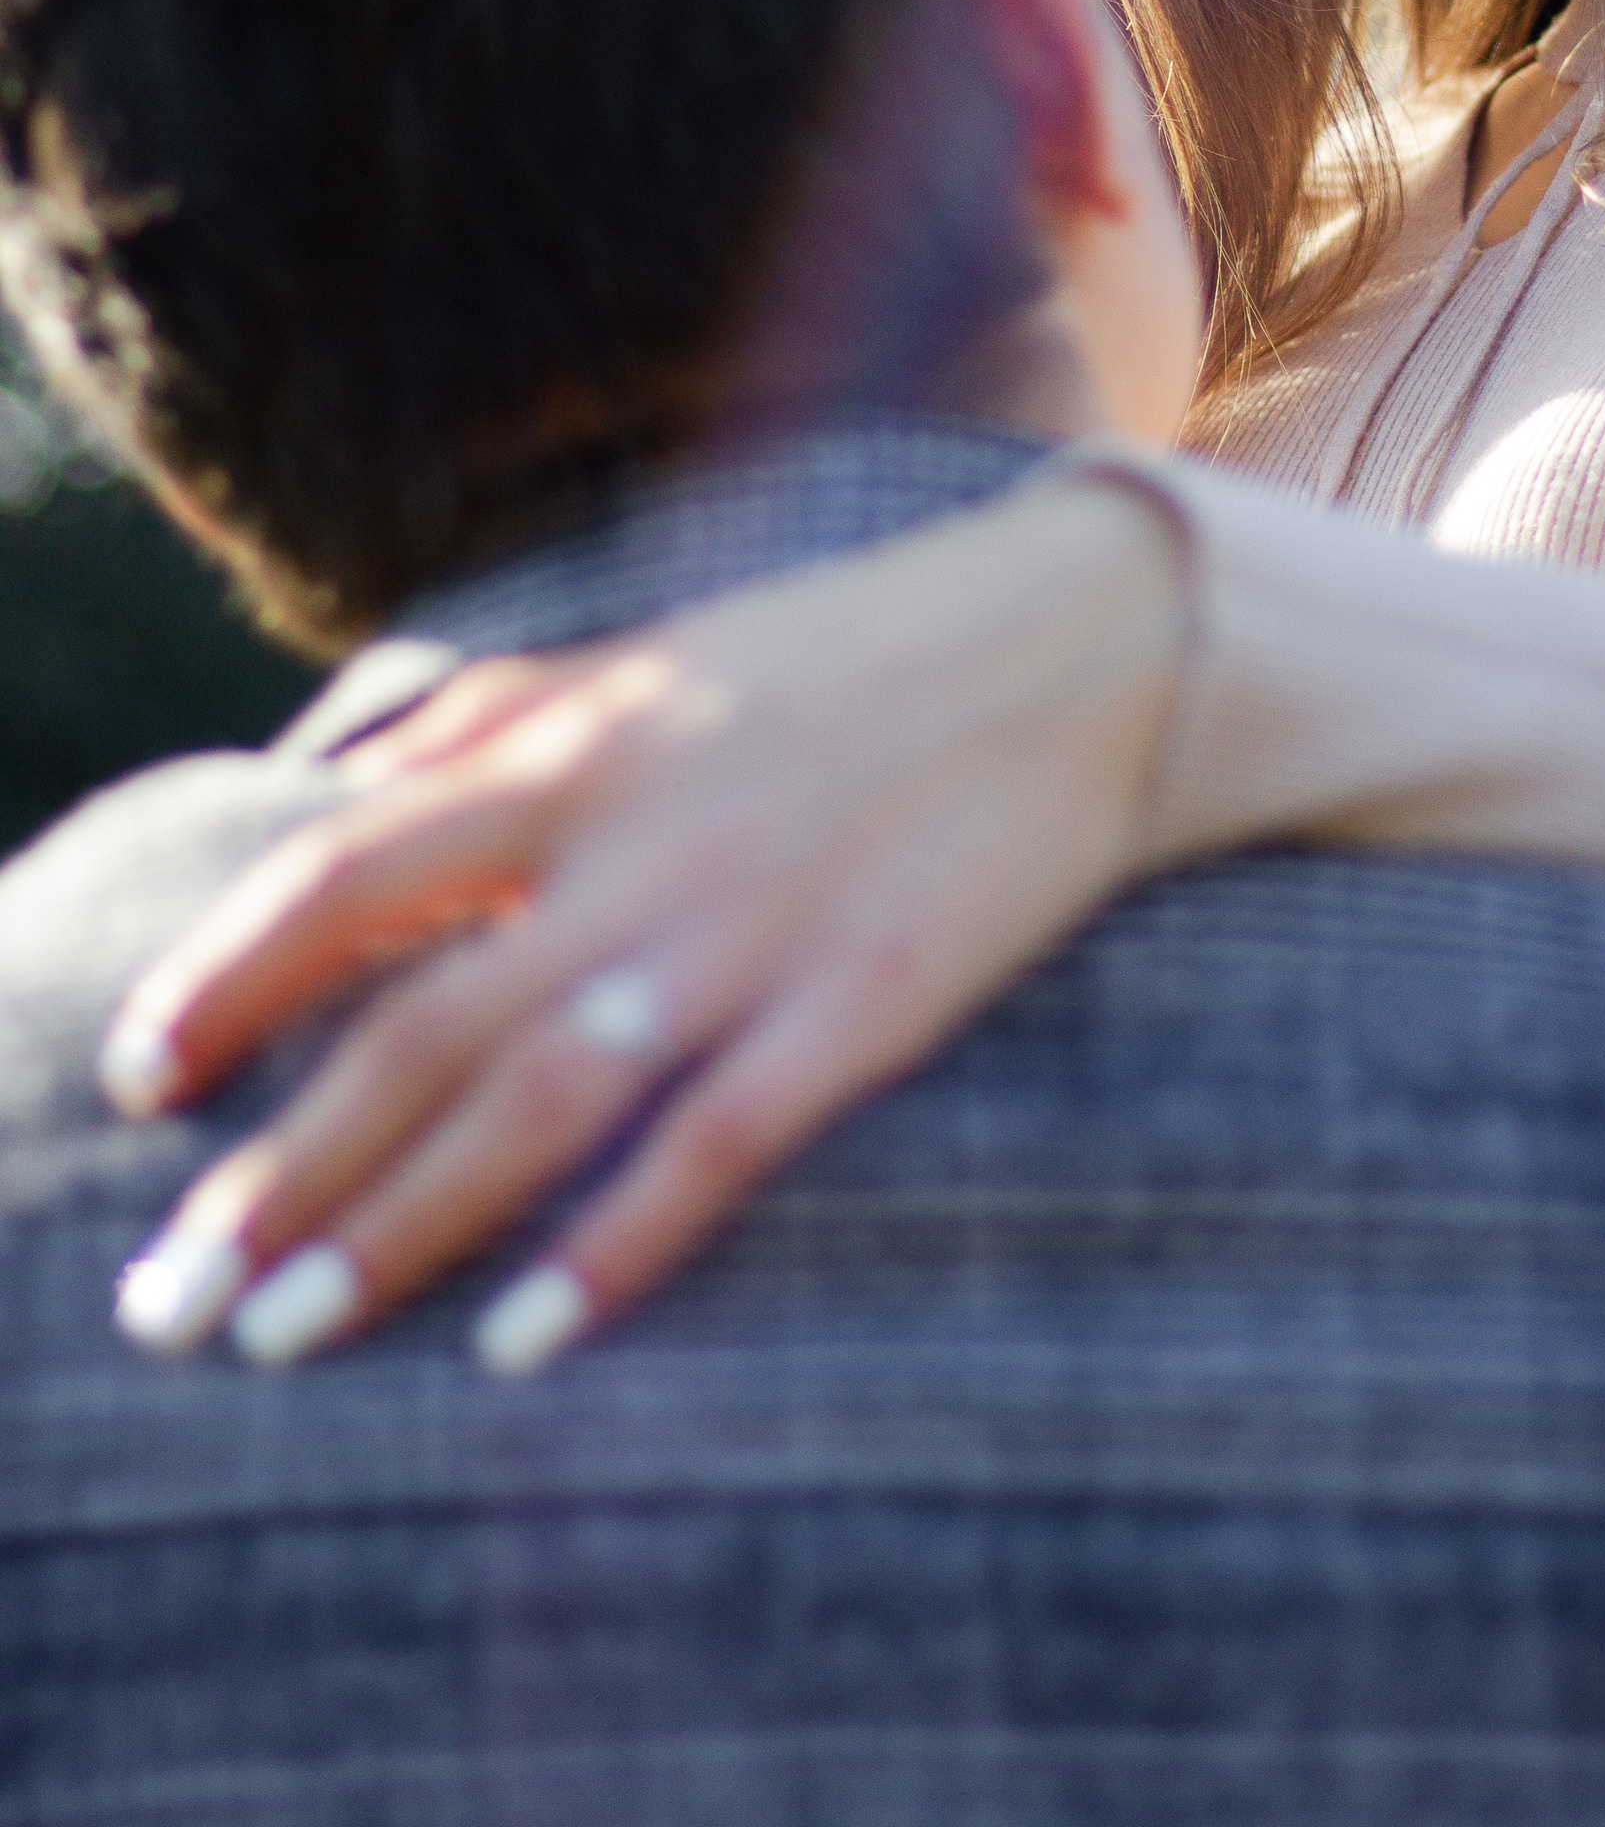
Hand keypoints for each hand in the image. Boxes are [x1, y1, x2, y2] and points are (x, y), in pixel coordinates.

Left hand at [106, 475, 1188, 1371]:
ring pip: (535, 1103)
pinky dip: (614, 1249)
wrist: (1085, 640)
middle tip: (166, 1306)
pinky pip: (716, 1145)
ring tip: (281, 1342)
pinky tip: (524, 1344)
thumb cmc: (845, 652)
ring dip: (396, 1230)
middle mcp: (641, 837)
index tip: (139, 1077)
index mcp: (578, 742)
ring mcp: (753, 926)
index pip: (346, 869)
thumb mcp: (647, 651)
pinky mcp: (867, 1000)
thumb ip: (485, 714)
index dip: (225, 977)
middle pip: (414, 1028)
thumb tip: (329, 782)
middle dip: (277, 1177)